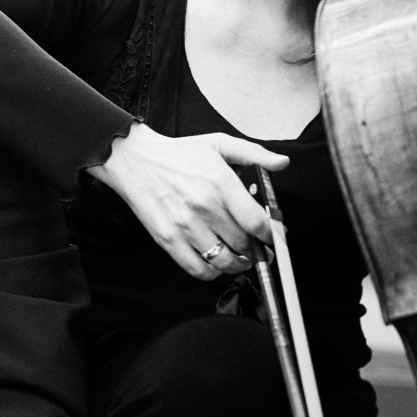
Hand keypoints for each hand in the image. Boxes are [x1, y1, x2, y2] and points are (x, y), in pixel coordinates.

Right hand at [88, 124, 287, 280]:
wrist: (134, 160)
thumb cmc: (177, 154)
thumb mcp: (218, 144)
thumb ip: (254, 153)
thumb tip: (282, 163)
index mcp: (220, 182)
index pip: (257, 222)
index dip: (272, 236)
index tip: (274, 238)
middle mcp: (205, 206)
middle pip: (244, 244)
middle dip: (256, 249)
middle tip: (258, 248)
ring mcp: (185, 225)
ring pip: (225, 261)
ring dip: (237, 264)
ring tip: (240, 258)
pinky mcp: (168, 239)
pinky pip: (199, 270)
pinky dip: (213, 273)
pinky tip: (216, 263)